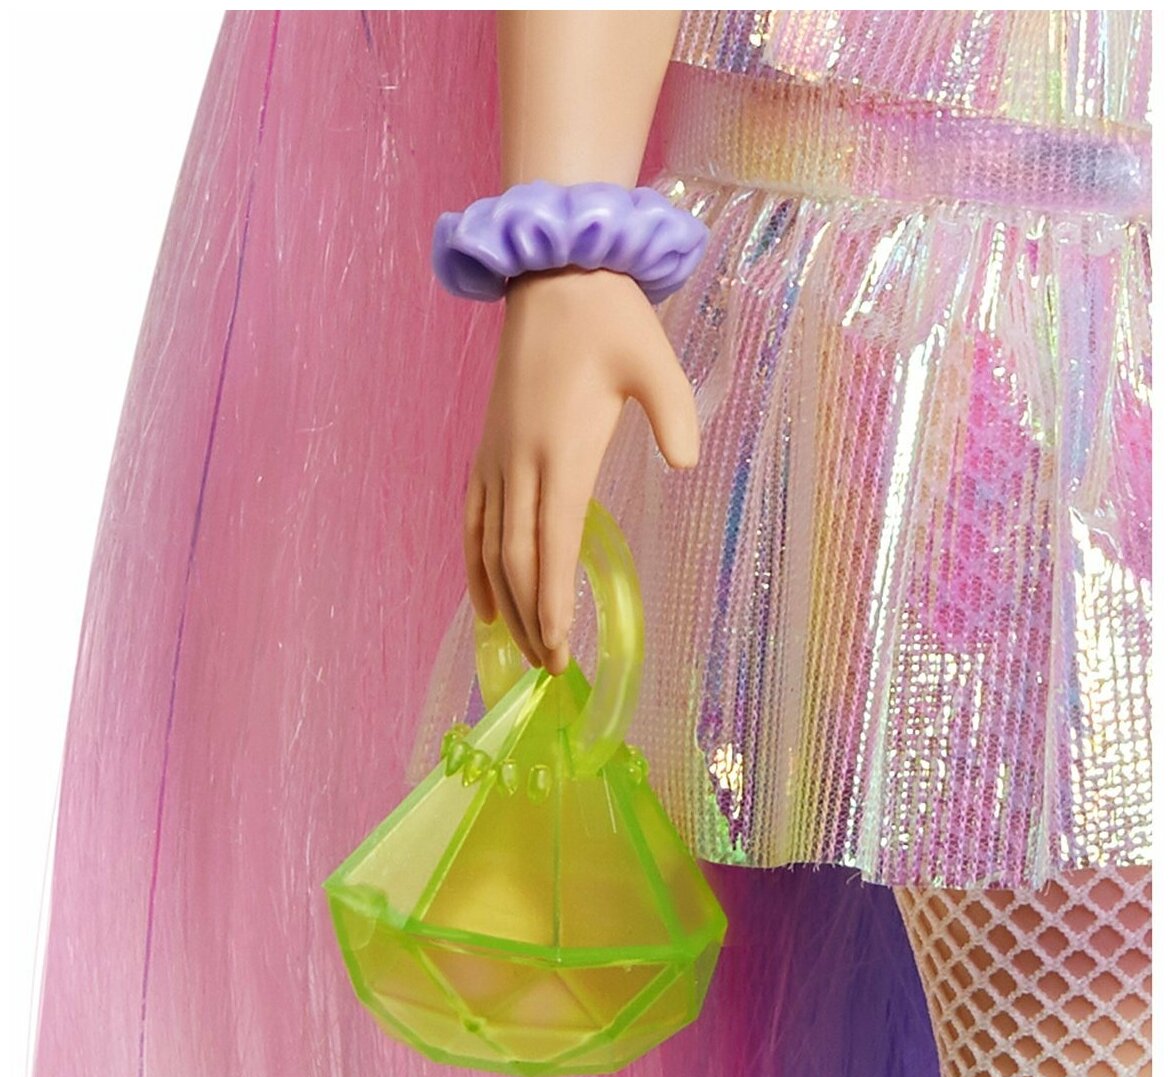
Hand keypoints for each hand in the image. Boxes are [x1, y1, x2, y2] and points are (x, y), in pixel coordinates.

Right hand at [464, 265, 700, 676]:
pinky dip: (474, 566)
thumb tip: (686, 463)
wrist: (553, 274)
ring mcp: (496, 459)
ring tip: (521, 649)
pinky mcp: (487, 452)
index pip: (552, 544)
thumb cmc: (610, 318)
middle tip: (549, 667)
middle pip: (517, 560)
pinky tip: (484, 602)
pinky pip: (472, 521)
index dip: (551, 601)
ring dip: (504, 603)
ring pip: (490, 548)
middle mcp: (519, 462)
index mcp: (561, 449)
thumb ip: (674, 414)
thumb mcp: (656, 360)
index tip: (558, 645)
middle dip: (531, 618)